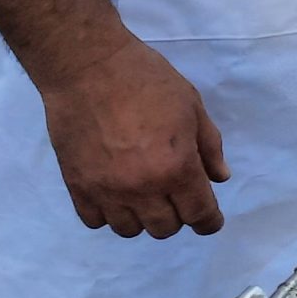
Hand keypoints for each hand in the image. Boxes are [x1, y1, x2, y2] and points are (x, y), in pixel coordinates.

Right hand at [35, 33, 228, 237]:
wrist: (89, 67)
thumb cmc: (147, 80)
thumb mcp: (192, 106)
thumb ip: (209, 146)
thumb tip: (219, 178)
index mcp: (176, 167)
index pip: (198, 214)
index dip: (209, 221)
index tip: (211, 220)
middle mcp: (142, 188)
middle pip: (165, 228)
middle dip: (178, 216)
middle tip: (177, 195)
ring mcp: (106, 191)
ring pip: (130, 230)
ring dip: (143, 218)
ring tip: (145, 195)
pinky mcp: (77, 186)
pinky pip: (95, 221)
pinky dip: (109, 214)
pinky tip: (115, 195)